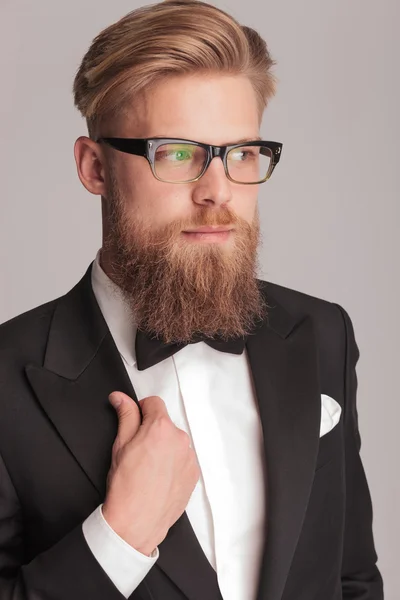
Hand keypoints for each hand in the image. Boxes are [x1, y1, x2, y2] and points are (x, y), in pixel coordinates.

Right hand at [102, 392, 199, 555]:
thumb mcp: (120, 446)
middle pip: (165, 423)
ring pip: (175, 442)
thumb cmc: (126, 488)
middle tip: (137, 450)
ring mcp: (190, 458)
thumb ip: (125, 416)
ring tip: (148, 468)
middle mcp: (180, 440)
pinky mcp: (194, 474)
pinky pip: (183, 459)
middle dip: (152, 431)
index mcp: (161, 428)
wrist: (137, 523)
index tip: (135, 421)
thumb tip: (120, 398)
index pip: (154, 402)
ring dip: (164, 447)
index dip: (141, 410)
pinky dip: (173, 464)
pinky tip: (158, 477)